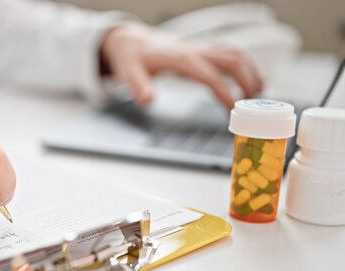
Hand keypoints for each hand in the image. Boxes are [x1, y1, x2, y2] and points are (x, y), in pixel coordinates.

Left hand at [100, 22, 263, 109]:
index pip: (210, 75)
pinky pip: (230, 55)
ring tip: (260, 94)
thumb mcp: (128, 72)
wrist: (131, 40)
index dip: (224, 93)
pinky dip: (246, 67)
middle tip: (255, 105)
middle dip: (247, 80)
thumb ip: (138, 86)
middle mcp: (195, 51)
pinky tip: (255, 81)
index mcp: (180, 58)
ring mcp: (200, 50)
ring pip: (235, 54)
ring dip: (251, 72)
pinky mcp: (202, 52)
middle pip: (232, 60)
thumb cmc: (131, 56)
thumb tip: (147, 100)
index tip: (233, 111)